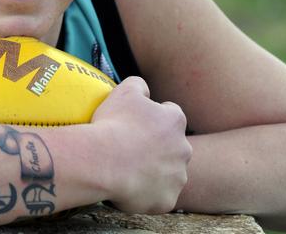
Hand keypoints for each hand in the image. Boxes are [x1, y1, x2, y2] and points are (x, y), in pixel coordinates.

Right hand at [91, 76, 191, 212]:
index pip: (171, 116)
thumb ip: (139, 85)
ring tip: (127, 169)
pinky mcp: (167, 201)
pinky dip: (147, 194)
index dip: (154, 119)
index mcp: (175, 121)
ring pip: (167, 174)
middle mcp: (184, 149)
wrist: (102, 161)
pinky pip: (159, 197)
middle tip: (131, 148)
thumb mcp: (124, 91)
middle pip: (172, 147)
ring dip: (154, 171)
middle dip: (157, 147)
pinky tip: (128, 187)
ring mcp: (177, 178)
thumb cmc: (113, 124)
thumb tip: (143, 88)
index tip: (137, 124)